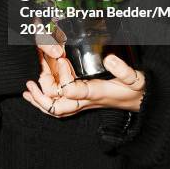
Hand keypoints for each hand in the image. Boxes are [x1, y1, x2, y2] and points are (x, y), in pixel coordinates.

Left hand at [23, 49, 145, 117]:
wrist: (141, 102)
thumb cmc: (137, 90)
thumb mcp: (135, 79)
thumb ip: (124, 70)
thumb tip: (110, 59)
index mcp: (96, 93)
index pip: (74, 92)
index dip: (64, 78)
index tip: (62, 60)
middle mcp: (85, 101)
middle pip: (58, 108)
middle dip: (42, 96)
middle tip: (32, 82)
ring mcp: (82, 102)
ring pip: (55, 109)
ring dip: (40, 99)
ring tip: (28, 88)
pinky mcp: (81, 100)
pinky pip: (59, 106)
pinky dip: (44, 101)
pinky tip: (35, 92)